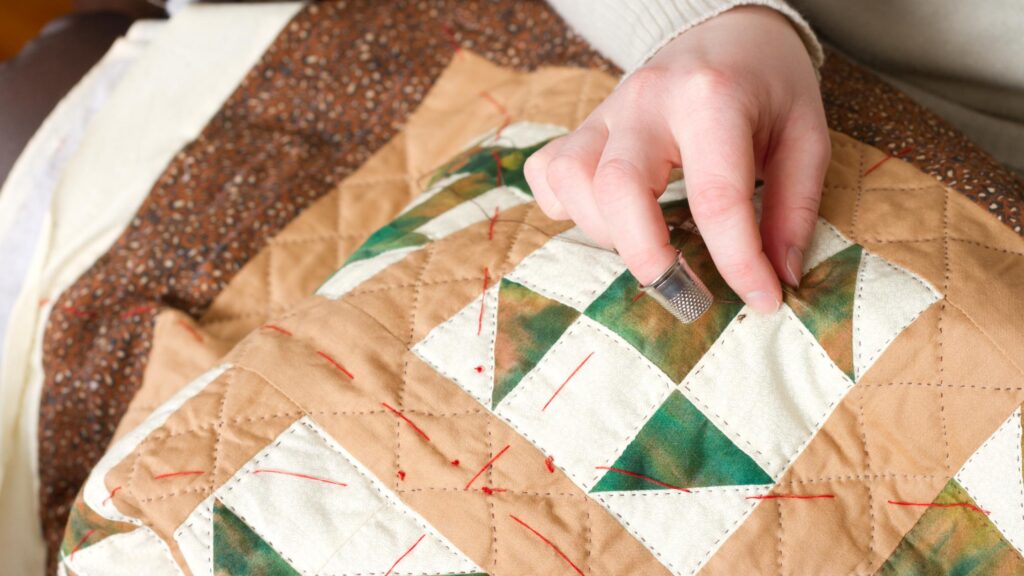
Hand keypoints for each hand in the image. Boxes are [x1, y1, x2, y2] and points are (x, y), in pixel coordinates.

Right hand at [524, 6, 828, 312]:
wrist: (728, 30)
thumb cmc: (769, 86)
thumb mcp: (805, 137)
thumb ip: (793, 209)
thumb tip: (780, 279)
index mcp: (712, 98)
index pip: (716, 198)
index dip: (738, 263)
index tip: (761, 301)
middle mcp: (648, 100)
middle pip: (617, 188)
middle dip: (647, 255)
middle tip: (685, 292)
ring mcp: (607, 110)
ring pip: (572, 181)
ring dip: (605, 231)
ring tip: (650, 241)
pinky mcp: (584, 123)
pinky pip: (549, 171)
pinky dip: (567, 205)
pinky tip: (607, 214)